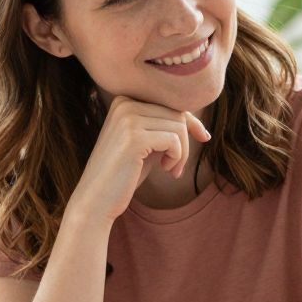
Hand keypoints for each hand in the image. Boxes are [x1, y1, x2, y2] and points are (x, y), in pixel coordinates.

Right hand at [69, 96, 210, 223]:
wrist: (97, 200)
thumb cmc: (124, 174)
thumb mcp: (147, 144)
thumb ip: (163, 127)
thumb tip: (193, 119)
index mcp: (124, 100)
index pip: (170, 102)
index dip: (192, 121)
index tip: (204, 137)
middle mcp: (124, 104)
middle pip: (177, 113)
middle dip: (185, 141)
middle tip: (175, 167)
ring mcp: (127, 119)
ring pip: (179, 126)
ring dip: (182, 152)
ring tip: (171, 170)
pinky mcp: (134, 138)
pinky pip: (174, 139)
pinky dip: (177, 157)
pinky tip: (166, 170)